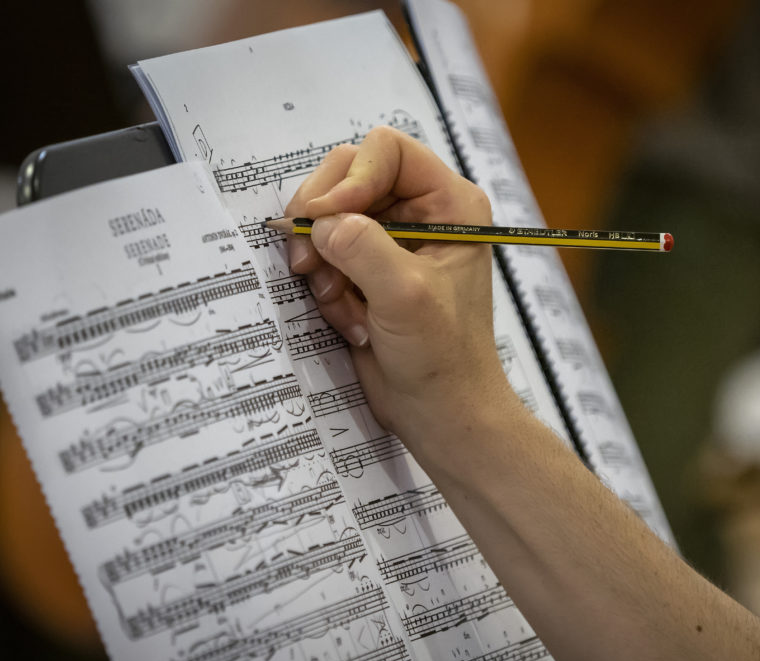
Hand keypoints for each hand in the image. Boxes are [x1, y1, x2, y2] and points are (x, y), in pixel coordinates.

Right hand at [284, 126, 515, 446]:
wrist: (441, 411)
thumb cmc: (445, 357)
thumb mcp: (406, 295)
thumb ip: (362, 247)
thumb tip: (320, 222)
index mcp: (449, 203)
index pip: (387, 150)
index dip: (350, 177)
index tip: (328, 219)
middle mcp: (421, 213)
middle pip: (347, 177)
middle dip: (324, 222)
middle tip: (310, 262)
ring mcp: (391, 241)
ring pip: (328, 219)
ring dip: (323, 264)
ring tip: (344, 305)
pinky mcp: (367, 270)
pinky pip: (324, 256)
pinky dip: (326, 288)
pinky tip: (351, 321)